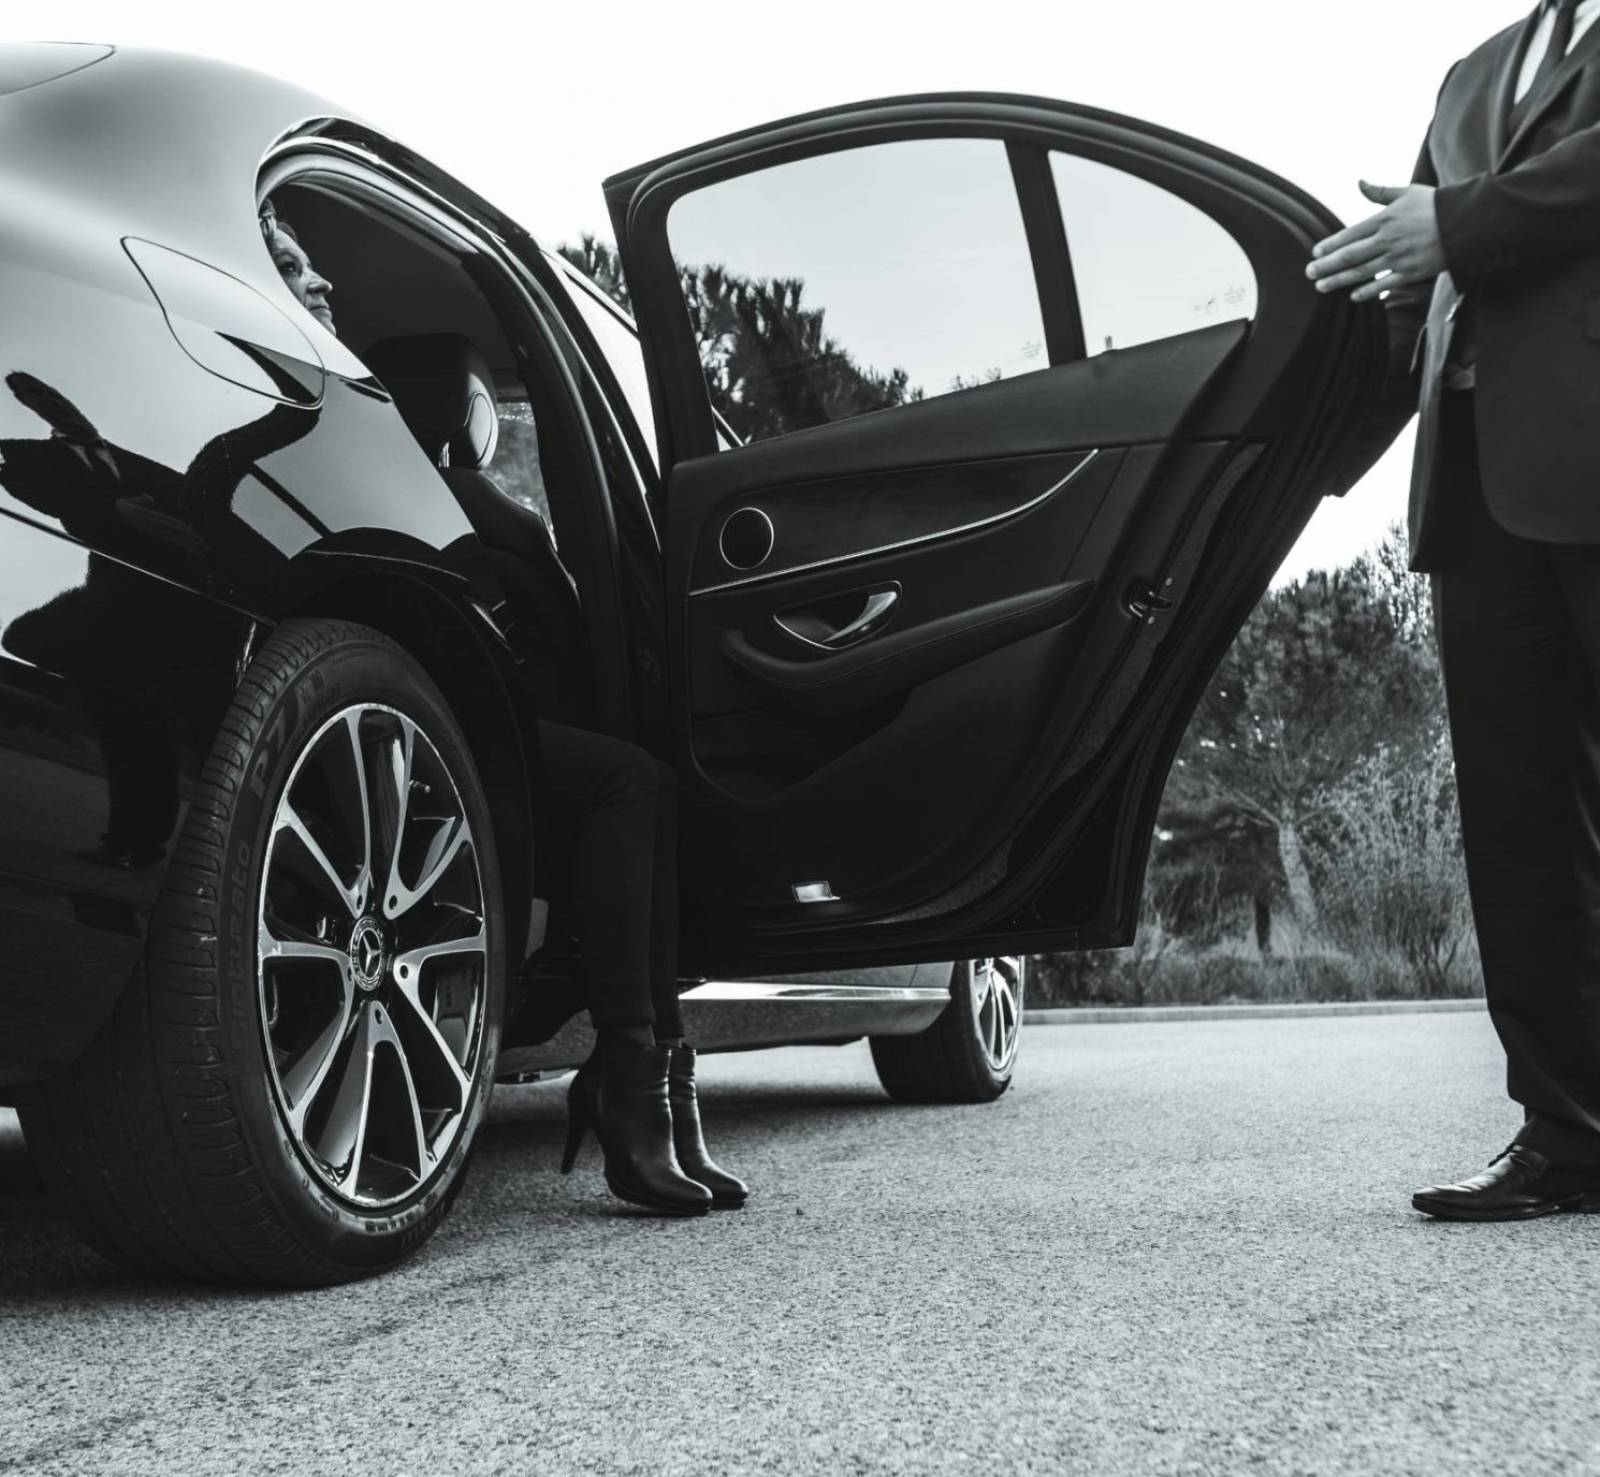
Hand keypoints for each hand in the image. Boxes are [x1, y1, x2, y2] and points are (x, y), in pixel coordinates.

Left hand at [1306, 180, 1445, 302]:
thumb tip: (1359, 182)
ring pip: (1362, 272)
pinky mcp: (1411, 273)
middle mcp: (1388, 241)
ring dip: (1339, 281)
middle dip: (1327, 265)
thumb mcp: (1407, 193)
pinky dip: (1368, 291)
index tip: (1315, 252)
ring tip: (1321, 286)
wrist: (1467, 222)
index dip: (1330, 245)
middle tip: (1309, 272)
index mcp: (1385, 220)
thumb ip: (1380, 192)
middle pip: (1350, 256)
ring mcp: (1399, 259)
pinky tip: (1353, 296)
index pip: (1350, 234)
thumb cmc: (1436, 205)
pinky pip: (1384, 284)